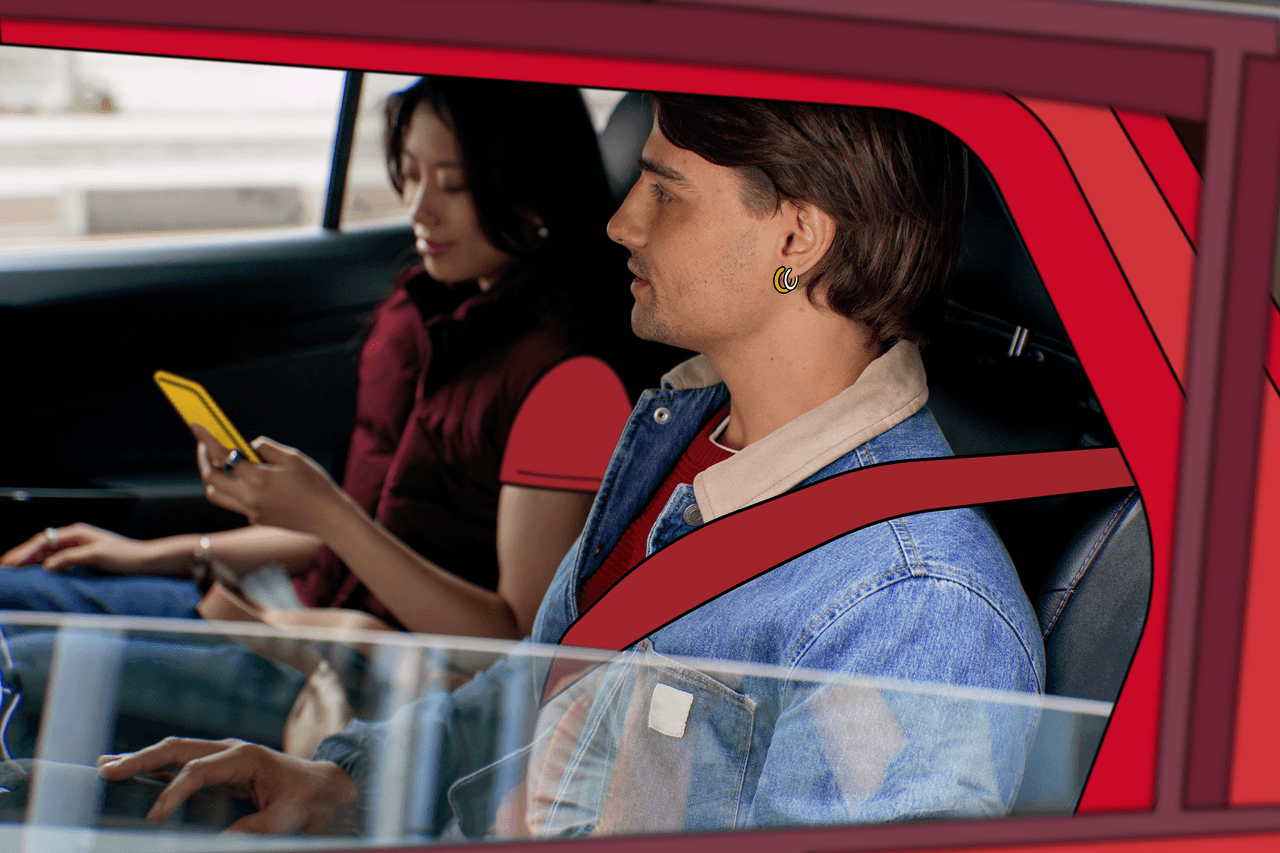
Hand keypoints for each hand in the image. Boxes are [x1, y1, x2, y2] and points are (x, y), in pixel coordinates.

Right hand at [0, 522, 153, 572]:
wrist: (144, 561)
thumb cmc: (126, 557)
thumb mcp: (98, 556)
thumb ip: (72, 558)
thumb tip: (48, 564)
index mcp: (77, 533)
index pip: (43, 540)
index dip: (25, 552)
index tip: (10, 564)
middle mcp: (75, 537)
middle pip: (41, 544)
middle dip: (21, 554)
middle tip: (5, 567)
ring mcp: (78, 546)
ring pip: (47, 551)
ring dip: (30, 559)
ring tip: (14, 570)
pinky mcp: (82, 556)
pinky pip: (56, 559)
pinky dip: (42, 564)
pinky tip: (36, 572)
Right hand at [97, 737, 357, 834]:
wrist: (328, 786)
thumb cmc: (308, 800)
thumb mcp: (284, 821)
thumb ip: (250, 833)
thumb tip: (215, 845)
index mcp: (245, 757)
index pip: (198, 771)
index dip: (173, 792)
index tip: (153, 817)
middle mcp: (230, 750)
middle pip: (178, 749)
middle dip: (141, 759)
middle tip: (106, 771)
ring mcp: (224, 756)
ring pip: (176, 752)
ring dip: (142, 759)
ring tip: (107, 766)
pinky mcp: (221, 768)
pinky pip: (183, 764)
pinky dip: (156, 768)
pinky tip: (134, 772)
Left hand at [193, 424, 345, 535]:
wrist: (328, 518)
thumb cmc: (315, 484)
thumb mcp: (293, 457)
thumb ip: (265, 448)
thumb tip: (247, 445)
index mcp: (259, 479)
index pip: (223, 456)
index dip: (206, 439)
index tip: (195, 425)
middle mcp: (250, 498)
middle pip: (210, 478)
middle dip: (203, 458)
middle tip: (206, 444)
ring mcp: (251, 512)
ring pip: (215, 494)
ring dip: (213, 476)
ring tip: (220, 462)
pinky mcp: (255, 519)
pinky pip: (233, 502)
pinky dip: (232, 487)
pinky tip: (244, 478)